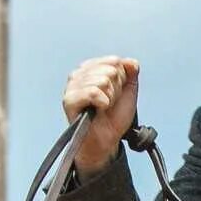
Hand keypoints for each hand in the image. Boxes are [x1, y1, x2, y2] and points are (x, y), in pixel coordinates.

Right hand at [62, 55, 140, 173]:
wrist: (107, 139)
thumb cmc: (114, 117)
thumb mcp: (128, 90)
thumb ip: (131, 71)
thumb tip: (129, 61)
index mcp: (91, 68)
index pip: (114, 61)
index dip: (121, 80)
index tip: (115, 94)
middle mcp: (79, 74)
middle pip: (110, 70)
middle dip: (116, 89)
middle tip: (108, 103)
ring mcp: (72, 86)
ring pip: (103, 81)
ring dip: (110, 98)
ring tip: (103, 108)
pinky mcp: (69, 100)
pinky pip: (93, 91)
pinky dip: (103, 102)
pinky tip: (99, 110)